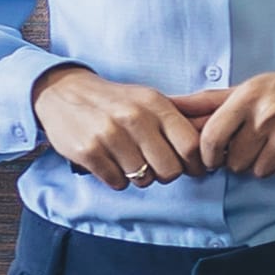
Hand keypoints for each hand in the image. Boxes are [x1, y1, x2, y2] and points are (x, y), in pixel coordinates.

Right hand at [35, 66, 200, 186]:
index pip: (191, 146)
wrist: (64, 92)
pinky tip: (109, 162)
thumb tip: (210, 152)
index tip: (190, 168)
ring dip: (138, 177)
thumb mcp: (148, 100)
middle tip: (152, 164)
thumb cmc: (115, 102)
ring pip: (144, 180)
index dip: (195, 164)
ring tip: (127, 159)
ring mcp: (110, 134)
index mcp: (155, 104)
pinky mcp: (88, 150)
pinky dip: (116, 178)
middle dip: (164, 174)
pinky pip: (117, 182)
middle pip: (170, 170)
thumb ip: (176, 123)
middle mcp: (134, 117)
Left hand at [172, 51, 274, 179]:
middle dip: (241, 161)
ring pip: (261, 172)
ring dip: (264, 165)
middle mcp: (267, 113)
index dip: (208, 156)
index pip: (212, 139)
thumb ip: (208, 101)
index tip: (214, 159)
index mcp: (247, 97)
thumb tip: (170, 105)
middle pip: (236, 162)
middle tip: (253, 147)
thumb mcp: (248, 87)